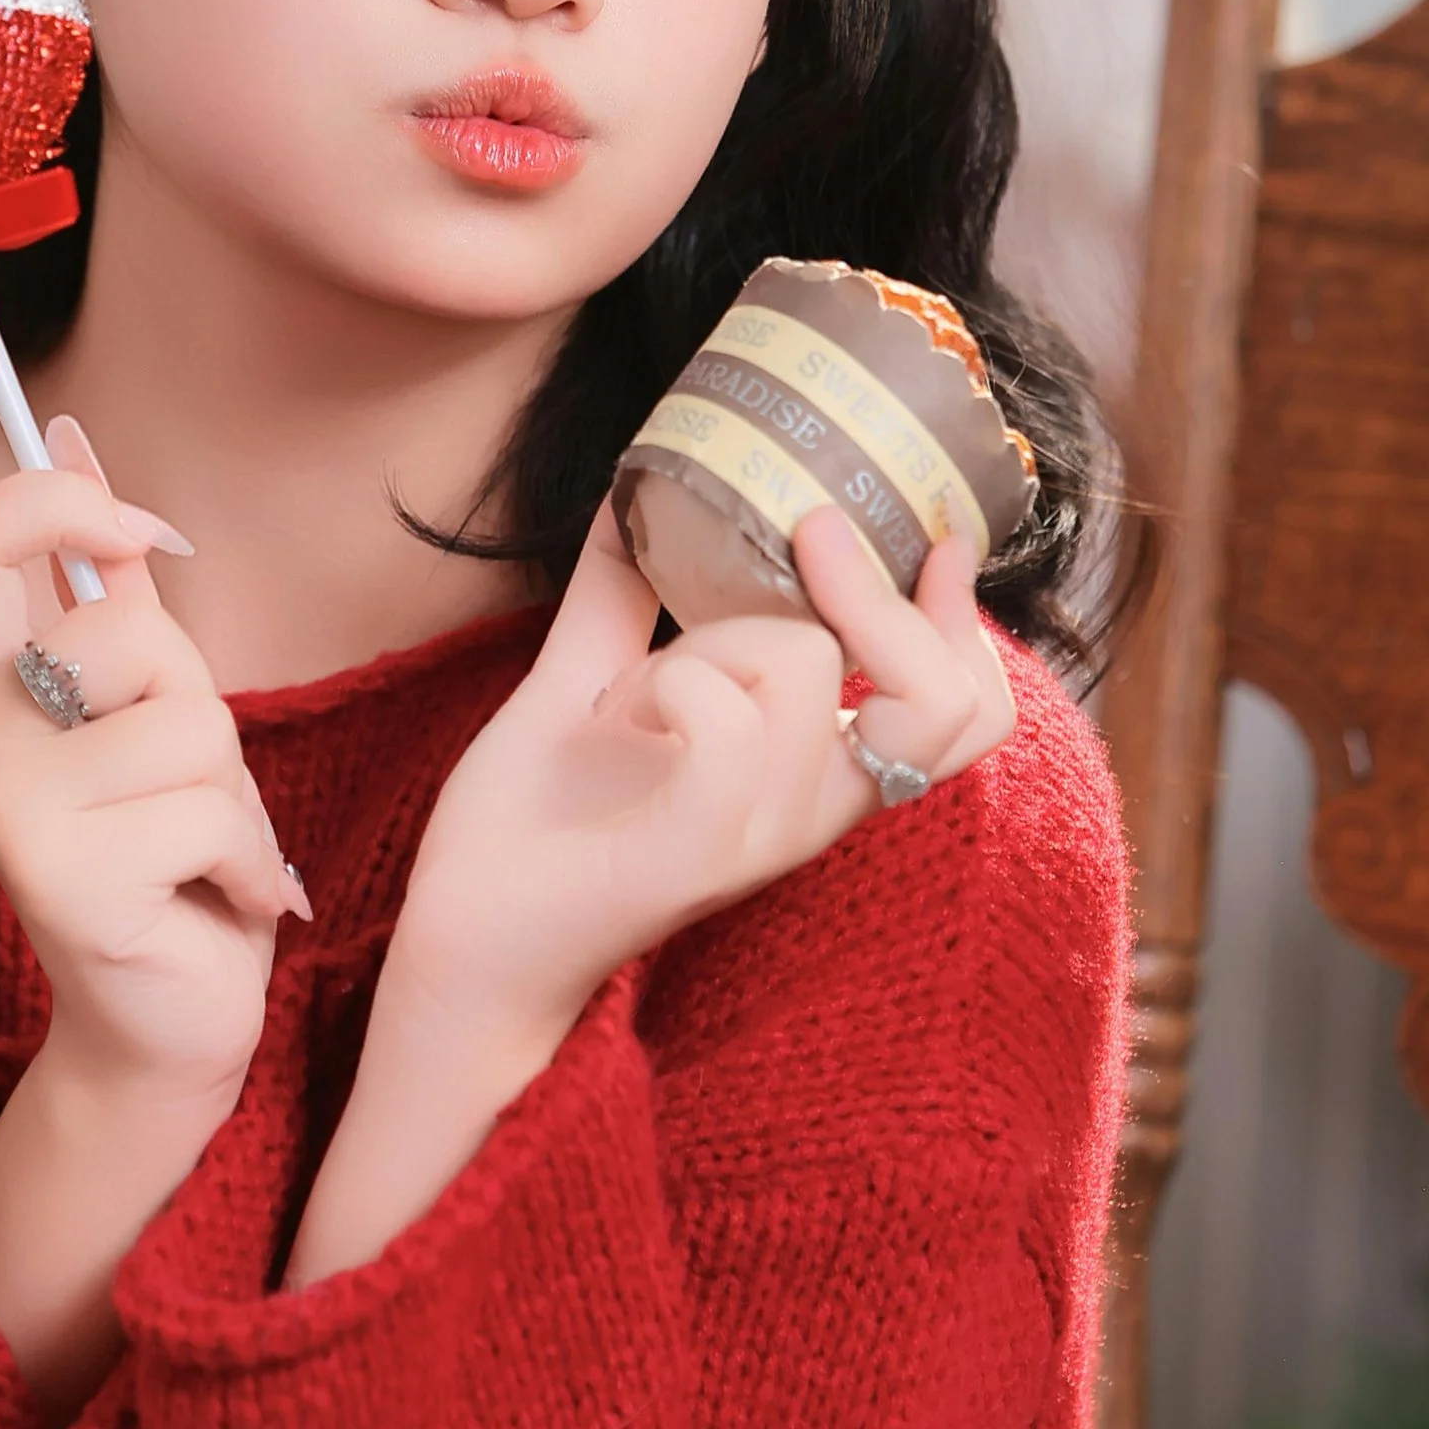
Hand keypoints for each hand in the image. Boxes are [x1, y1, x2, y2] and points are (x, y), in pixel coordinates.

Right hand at [0, 418, 304, 1105]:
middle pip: (127, 634)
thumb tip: (73, 431)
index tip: (140, 537)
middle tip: (183, 798)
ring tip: (198, 858)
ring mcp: (2, 809)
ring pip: (186, 724)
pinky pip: (208, 811)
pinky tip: (211, 905)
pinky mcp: (60, 876)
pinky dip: (244, 861)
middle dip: (199, 711)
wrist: (163, 1024)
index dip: (61, 503)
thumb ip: (108, 586)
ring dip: (232, 799)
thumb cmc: (161, 861)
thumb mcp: (143, 709)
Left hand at [384, 500, 1014, 1077]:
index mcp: (807, 771)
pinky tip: (621, 712)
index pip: (963, 715)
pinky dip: (673, 683)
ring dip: (705, 638)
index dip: (967, 627)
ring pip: (802, 667)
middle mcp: (808, 809)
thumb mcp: (584, 682)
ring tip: (632, 692)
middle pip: (936, 699)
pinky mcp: (698, 854)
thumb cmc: (532, 826)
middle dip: (875, 595)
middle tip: (807, 537)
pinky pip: (728, 729)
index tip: (935, 543)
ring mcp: (760, 836)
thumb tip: (629, 495)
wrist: (461, 933)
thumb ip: (619, 597)